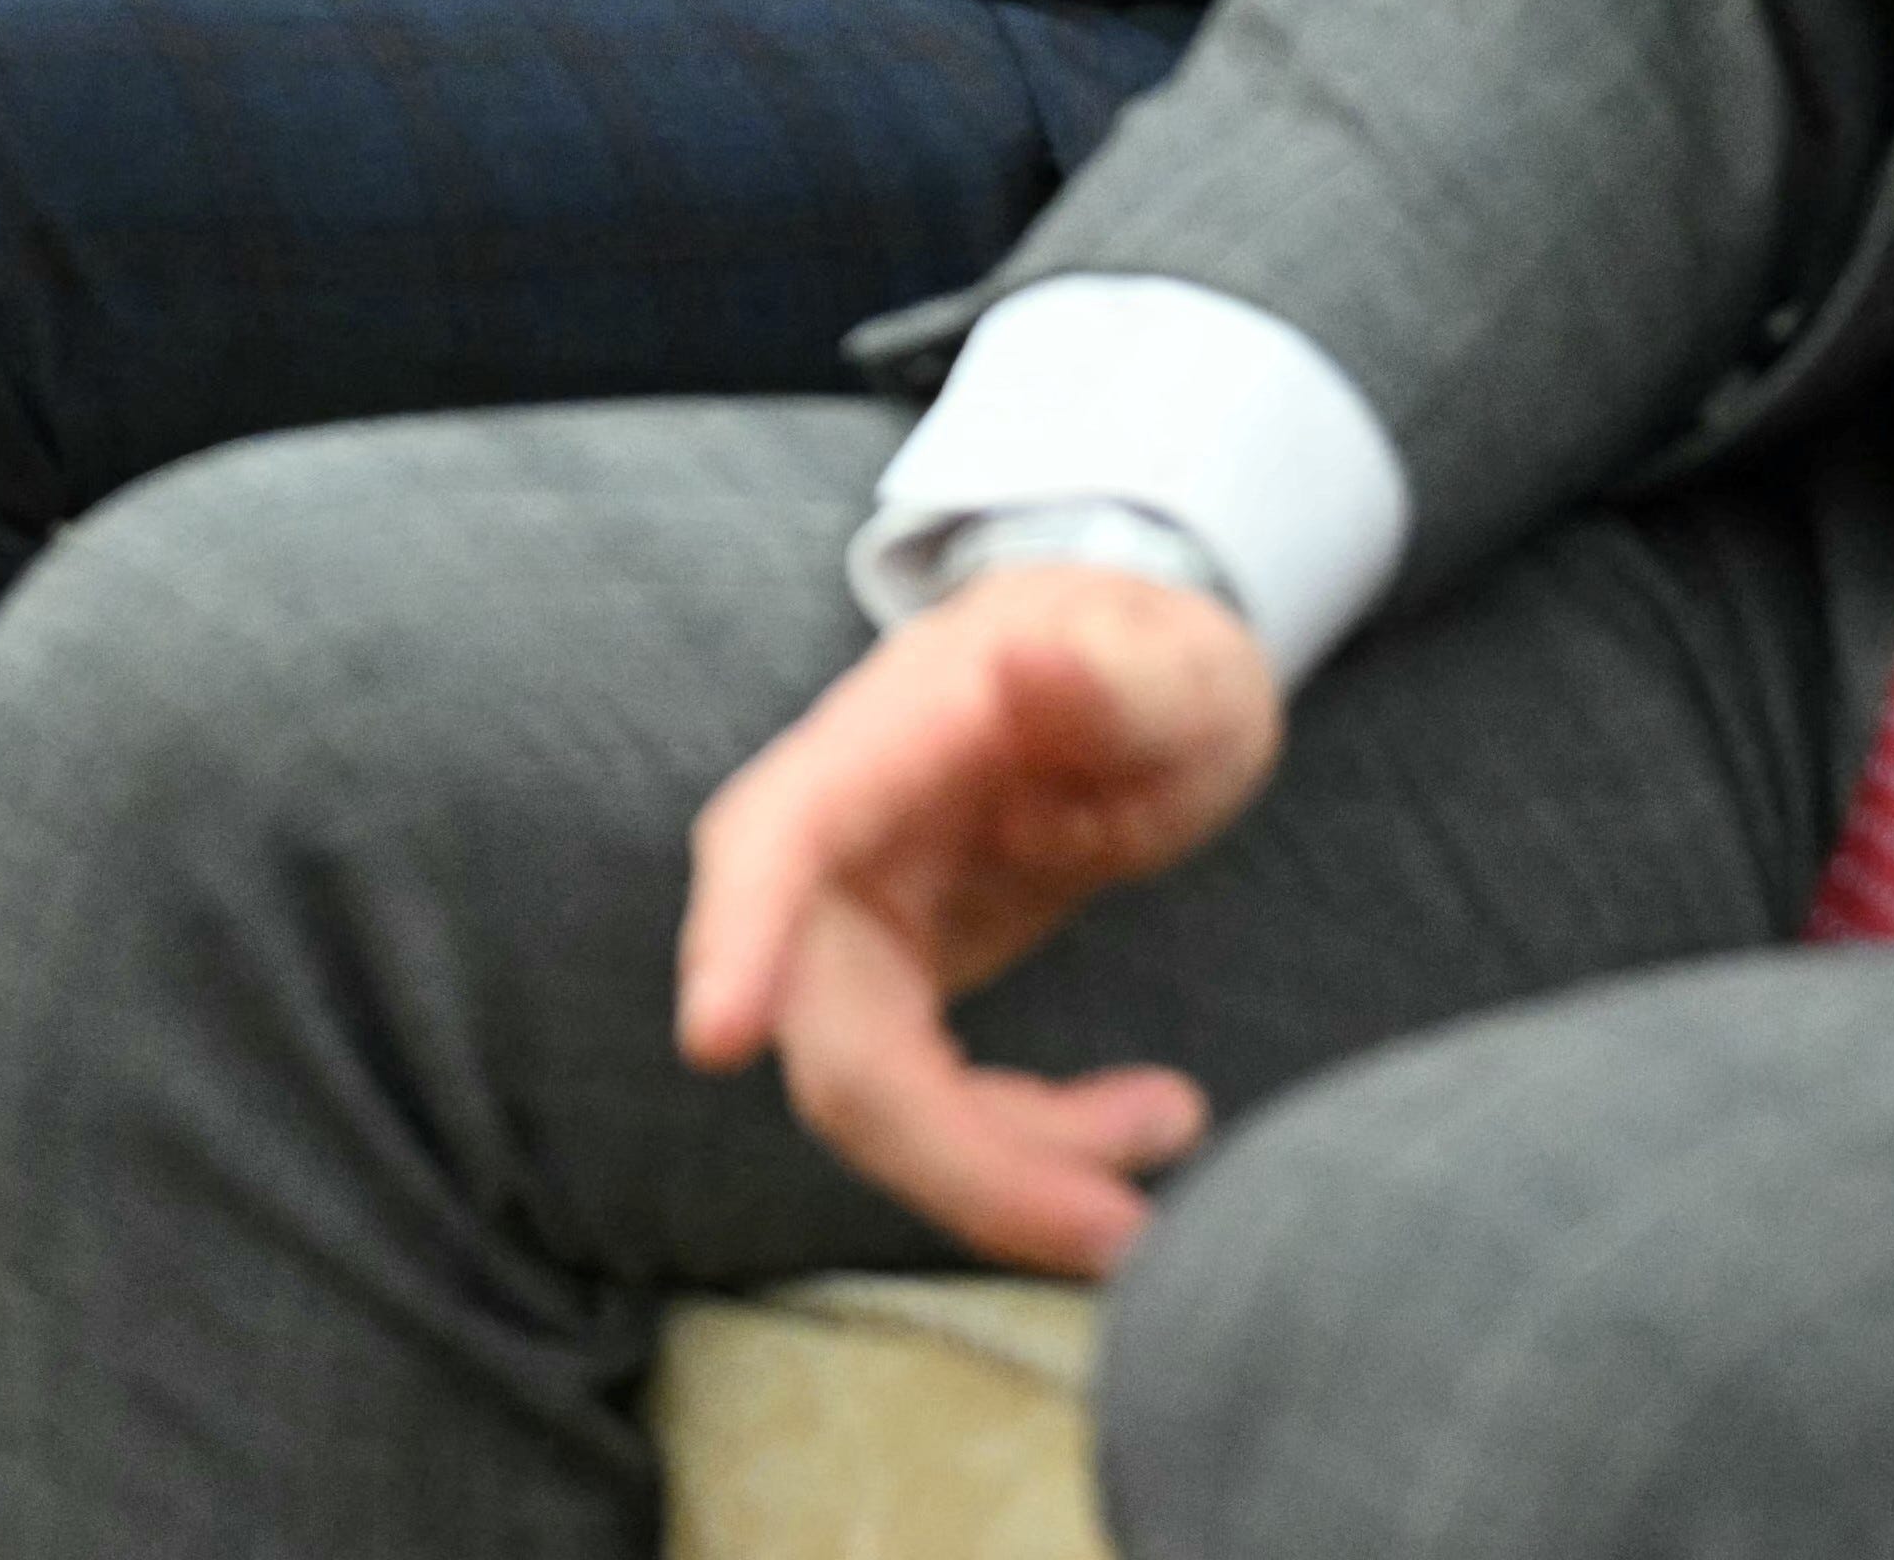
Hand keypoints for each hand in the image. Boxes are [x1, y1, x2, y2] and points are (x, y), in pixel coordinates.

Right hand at [668, 567, 1287, 1269]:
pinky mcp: (885, 986)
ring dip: (1002, 1171)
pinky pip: (918, 1105)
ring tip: (1170, 1132)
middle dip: (960, 1157)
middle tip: (1120, 1234)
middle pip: (830, 1032)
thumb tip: (1033, 659)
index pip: (779, 840)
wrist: (1120, 680)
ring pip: (870, 1096)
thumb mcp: (1175, 662)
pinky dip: (1017, 1150)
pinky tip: (1138, 1124)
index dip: (742, 940)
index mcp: (891, 737)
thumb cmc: (1151, 660)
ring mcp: (848, 920)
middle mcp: (835, 838)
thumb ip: (1118, 675)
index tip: (718, 1040)